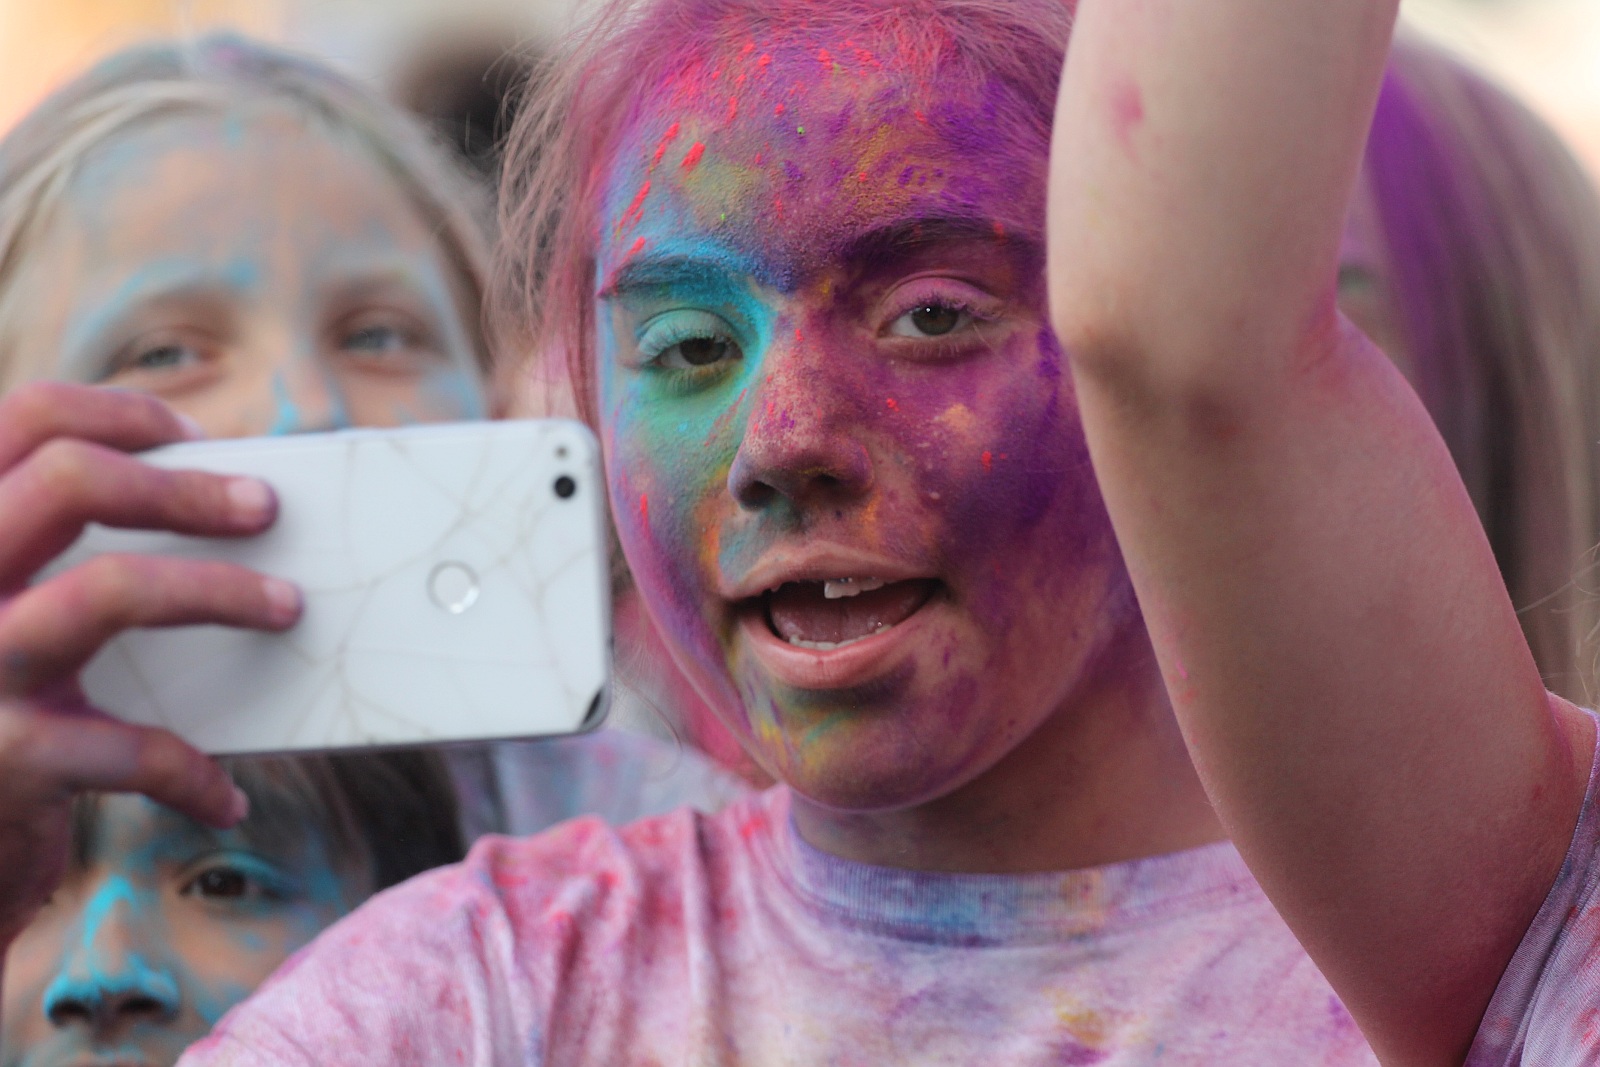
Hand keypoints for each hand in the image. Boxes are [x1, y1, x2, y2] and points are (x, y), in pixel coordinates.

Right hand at [0, 382, 300, 943]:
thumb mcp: (6, 618)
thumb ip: (62, 557)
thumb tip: (218, 499)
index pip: (21, 419)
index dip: (119, 413)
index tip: (196, 435)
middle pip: (67, 479)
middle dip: (183, 487)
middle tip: (264, 506)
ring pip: (108, 590)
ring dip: (218, 591)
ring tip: (287, 608)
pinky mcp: (8, 759)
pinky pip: (130, 748)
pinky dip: (192, 773)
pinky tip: (225, 797)